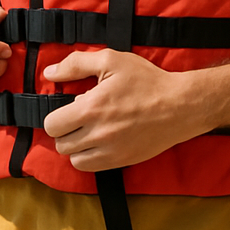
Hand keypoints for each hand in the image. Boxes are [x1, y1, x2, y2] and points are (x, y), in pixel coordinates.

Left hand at [42, 49, 202, 171]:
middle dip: (65, 131)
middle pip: (60, 145)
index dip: (56, 117)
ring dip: (75, 147)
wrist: (180, 106)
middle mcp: (98, 134)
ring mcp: (111, 151)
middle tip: (78, 120)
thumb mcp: (111, 60)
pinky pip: (91, 168)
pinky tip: (98, 142)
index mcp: (92, 108)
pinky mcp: (122, 161)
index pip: (52, 125)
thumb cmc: (146, 80)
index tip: (68, 109)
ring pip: (74, 160)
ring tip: (88, 132)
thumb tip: (49, 73)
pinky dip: (88, 157)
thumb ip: (76, 64)